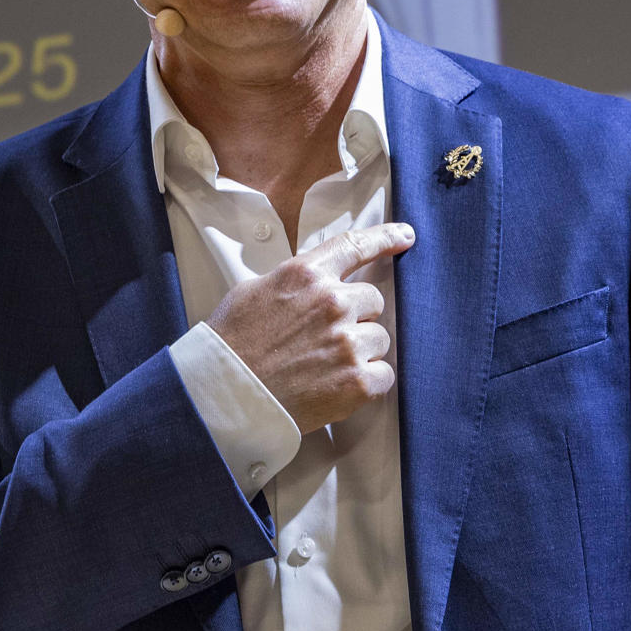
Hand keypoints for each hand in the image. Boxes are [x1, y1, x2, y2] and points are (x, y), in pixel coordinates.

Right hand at [205, 222, 414, 433]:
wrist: (225, 394)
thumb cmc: (232, 344)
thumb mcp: (253, 291)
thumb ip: (293, 281)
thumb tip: (313, 281)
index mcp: (305, 274)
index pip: (356, 246)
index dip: (386, 238)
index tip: (405, 236)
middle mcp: (332, 303)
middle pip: (372, 300)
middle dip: (355, 316)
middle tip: (326, 337)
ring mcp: (347, 342)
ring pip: (379, 338)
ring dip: (360, 350)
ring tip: (325, 365)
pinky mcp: (357, 381)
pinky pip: (383, 374)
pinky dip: (366, 382)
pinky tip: (337, 385)